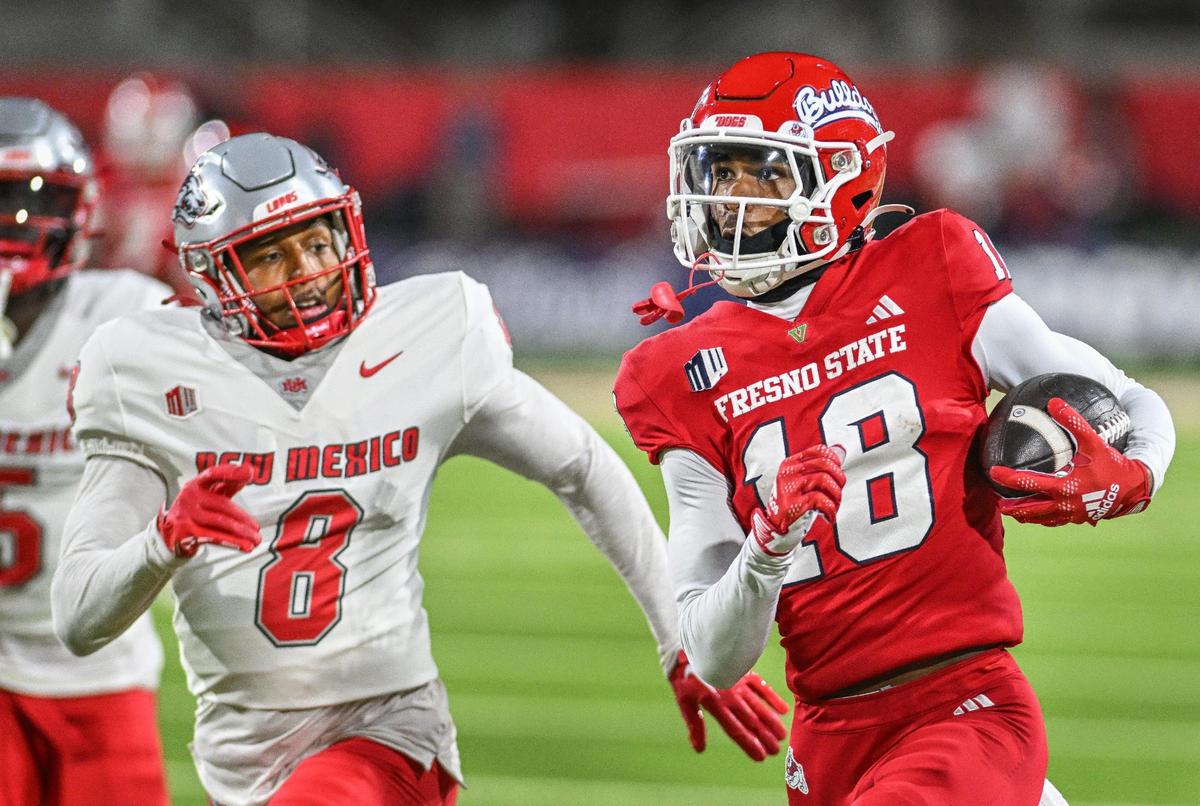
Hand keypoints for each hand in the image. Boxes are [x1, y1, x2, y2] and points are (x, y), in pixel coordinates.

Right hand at [157, 465, 260, 557]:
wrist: (168, 536)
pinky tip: (245, 546)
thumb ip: (226, 485)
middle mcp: (189, 497)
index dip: (230, 472)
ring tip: (256, 539)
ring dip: (242, 532)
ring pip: (221, 523)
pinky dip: (232, 542)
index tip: (249, 472)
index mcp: (196, 484)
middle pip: (223, 505)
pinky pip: (214, 537)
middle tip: (257, 528)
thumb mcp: (207, 496)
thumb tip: (248, 472)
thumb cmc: (195, 512)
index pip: (213, 474)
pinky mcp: (186, 532)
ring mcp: (186, 515)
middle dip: (243, 518)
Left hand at [669, 651, 788, 760]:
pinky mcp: (742, 672)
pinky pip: (760, 685)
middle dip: (764, 737)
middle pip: (750, 720)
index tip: (760, 757)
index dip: (748, 744)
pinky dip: (771, 697)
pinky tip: (782, 709)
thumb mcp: (684, 702)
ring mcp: (738, 683)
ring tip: (782, 735)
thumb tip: (700, 749)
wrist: (685, 648)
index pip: (735, 729)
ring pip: (758, 705)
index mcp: (715, 704)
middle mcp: (729, 695)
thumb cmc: (684, 677)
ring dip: (771, 721)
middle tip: (776, 751)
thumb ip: (695, 725)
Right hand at [751, 445, 845, 555]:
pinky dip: (831, 510)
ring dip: (836, 496)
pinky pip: (821, 500)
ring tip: (834, 507)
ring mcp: (789, 488)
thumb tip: (840, 449)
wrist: (776, 530)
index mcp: (790, 464)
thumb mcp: (804, 482)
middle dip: (839, 479)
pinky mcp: (794, 504)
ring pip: (824, 480)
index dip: (835, 461)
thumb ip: (820, 467)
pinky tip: (828, 517)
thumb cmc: (794, 505)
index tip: (838, 475)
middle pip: (825, 464)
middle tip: (838, 493)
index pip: (819, 451)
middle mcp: (788, 473)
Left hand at [989, 398, 1151, 525]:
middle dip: (1013, 507)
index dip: (1008, 478)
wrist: (1135, 487)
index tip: (993, 472)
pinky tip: (1036, 516)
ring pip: (1042, 518)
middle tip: (996, 502)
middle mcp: (1065, 504)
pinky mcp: (1080, 518)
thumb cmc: (1112, 464)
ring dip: (1025, 515)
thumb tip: (1054, 401)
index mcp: (1064, 486)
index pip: (1028, 483)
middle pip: (1031, 508)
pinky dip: (1043, 519)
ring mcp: (1072, 514)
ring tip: (1010, 512)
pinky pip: (1056, 521)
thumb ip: (1073, 421)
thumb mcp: (1093, 441)